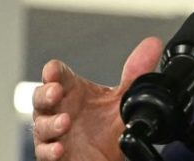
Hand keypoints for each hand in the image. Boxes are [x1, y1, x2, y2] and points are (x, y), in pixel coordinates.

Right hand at [32, 37, 163, 160]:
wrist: (111, 158)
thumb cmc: (108, 126)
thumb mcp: (125, 98)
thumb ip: (136, 72)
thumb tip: (153, 45)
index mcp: (73, 92)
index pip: (57, 75)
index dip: (53, 72)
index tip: (54, 71)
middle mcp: (59, 110)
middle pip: (40, 97)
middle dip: (45, 94)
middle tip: (55, 92)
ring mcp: (54, 133)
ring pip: (41, 125)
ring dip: (50, 124)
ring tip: (65, 122)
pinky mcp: (54, 154)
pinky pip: (44, 152)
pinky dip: (50, 150)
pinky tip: (59, 148)